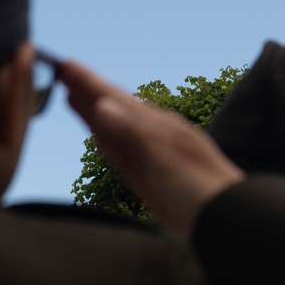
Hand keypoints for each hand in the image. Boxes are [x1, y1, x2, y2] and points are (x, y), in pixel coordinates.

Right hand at [61, 60, 243, 238]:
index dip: (90, 83)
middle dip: (87, 91)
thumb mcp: (163, 158)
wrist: (222, 220)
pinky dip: (103, 136)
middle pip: (111, 108)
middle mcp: (150, 134)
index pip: (116, 98)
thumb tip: (101, 104)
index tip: (67, 64)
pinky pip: (117, 150)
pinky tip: (95, 129)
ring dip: (91, 110)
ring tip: (71, 94)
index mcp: (157, 124)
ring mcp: (147, 155)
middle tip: (62, 71)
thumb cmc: (198, 187)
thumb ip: (132, 132)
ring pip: (111, 127)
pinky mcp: (144, 177)